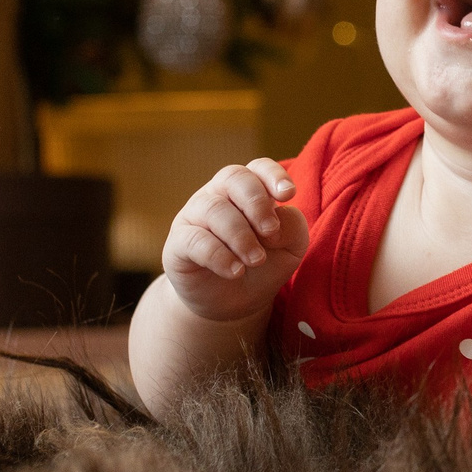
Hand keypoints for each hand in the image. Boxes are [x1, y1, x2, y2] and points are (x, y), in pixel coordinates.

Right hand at [162, 159, 309, 322]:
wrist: (232, 304)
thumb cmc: (262, 267)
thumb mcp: (290, 249)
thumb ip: (292, 227)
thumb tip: (278, 216)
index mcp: (248, 191)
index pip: (258, 168)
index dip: (273, 175)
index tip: (288, 195)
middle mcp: (219, 196)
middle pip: (233, 178)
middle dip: (256, 203)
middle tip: (270, 232)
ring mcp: (194, 216)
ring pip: (214, 209)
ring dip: (241, 236)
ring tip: (256, 260)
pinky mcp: (178, 243)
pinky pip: (195, 239)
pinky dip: (219, 255)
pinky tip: (235, 271)